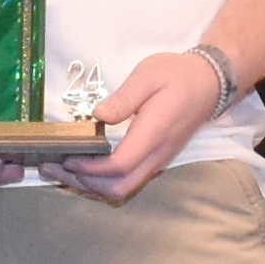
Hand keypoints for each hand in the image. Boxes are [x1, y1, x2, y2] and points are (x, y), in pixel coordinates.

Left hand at [57, 51, 225, 204]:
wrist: (209, 83)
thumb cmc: (177, 75)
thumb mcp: (148, 74)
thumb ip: (124, 97)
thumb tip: (97, 116)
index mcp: (154, 133)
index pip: (120, 165)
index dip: (90, 167)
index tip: (67, 156)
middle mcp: (156, 154)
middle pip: (120, 187)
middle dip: (85, 183)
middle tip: (55, 167)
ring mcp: (157, 161)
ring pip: (123, 189)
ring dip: (91, 186)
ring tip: (61, 170)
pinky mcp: (154, 160)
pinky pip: (127, 181)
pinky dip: (101, 181)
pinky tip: (82, 168)